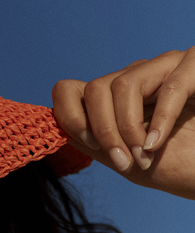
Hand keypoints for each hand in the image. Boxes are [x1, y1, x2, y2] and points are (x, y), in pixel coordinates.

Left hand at [52, 48, 194, 198]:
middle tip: (122, 160)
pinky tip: (155, 146)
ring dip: (128, 129)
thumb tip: (58, 130)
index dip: (69, 115)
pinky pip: (170, 87)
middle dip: (103, 130)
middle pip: (94, 88)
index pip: (68, 90)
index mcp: (113, 97)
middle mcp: (135, 76)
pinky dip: (159, 122)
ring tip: (142, 158)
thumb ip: (92, 141)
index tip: (89, 144)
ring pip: (123, 84)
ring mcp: (165, 68)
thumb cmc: (173, 164)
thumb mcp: (122, 157)